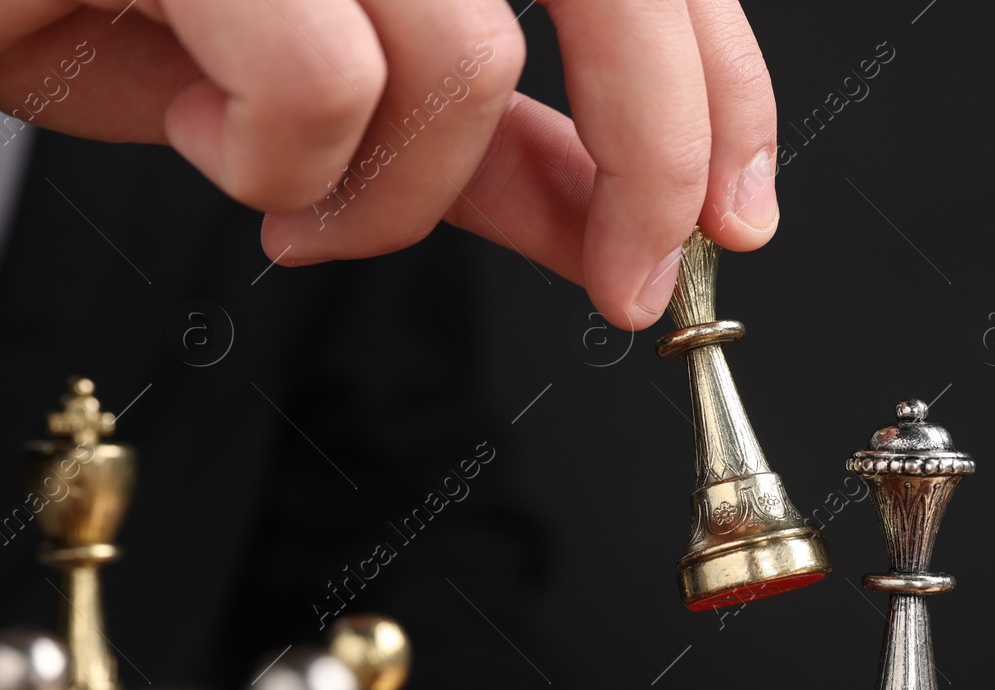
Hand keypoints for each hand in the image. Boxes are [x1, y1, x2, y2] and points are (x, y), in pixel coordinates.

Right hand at [0, 0, 778, 327]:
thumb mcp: (331, 85)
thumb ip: (486, 147)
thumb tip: (609, 222)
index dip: (719, 90)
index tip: (734, 216)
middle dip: (656, 154)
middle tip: (633, 277)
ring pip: (466, 62)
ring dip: (389, 189)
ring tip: (290, 190)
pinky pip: (324, 78)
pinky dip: (281, 164)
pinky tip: (213, 138)